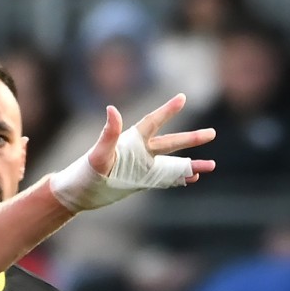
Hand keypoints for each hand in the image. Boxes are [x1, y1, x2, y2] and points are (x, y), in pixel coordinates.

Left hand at [46, 96, 216, 211]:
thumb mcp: (97, 154)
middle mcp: (140, 152)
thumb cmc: (84, 172)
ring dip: (191, 163)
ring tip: (212, 165)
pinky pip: (165, 178)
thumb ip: (108, 133)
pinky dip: (180, 177)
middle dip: (191, 138)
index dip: (167, 110)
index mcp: (132, 141)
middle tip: (212, 133)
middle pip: (171, 142)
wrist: (77, 193)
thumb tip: (112, 109)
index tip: (182, 97)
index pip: (153, 122)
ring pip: (173, 163)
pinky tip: (193, 177)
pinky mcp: (140, 181)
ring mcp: (142, 167)